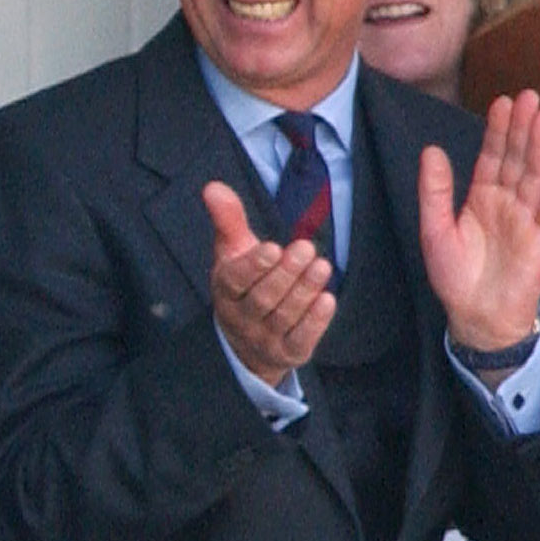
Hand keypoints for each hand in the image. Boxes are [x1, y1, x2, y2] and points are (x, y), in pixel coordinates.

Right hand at [204, 181, 336, 385]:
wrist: (246, 343)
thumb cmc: (244, 286)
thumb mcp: (234, 252)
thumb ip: (228, 220)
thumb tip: (212, 187)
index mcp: (226, 290)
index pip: (235, 281)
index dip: (254, 266)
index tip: (272, 247)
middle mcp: (241, 318)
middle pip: (263, 299)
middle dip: (286, 274)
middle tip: (306, 248)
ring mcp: (264, 339)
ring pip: (283, 317)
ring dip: (304, 291)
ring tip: (322, 266)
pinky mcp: (288, 353)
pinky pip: (300, 340)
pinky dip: (314, 322)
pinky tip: (327, 300)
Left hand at [420, 90, 539, 349]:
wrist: (477, 316)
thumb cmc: (455, 276)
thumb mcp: (435, 230)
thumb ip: (434, 191)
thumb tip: (430, 150)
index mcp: (482, 198)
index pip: (492, 157)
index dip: (497, 131)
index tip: (502, 103)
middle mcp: (508, 201)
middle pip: (517, 158)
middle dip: (523, 128)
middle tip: (529, 96)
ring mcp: (528, 216)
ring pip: (536, 174)